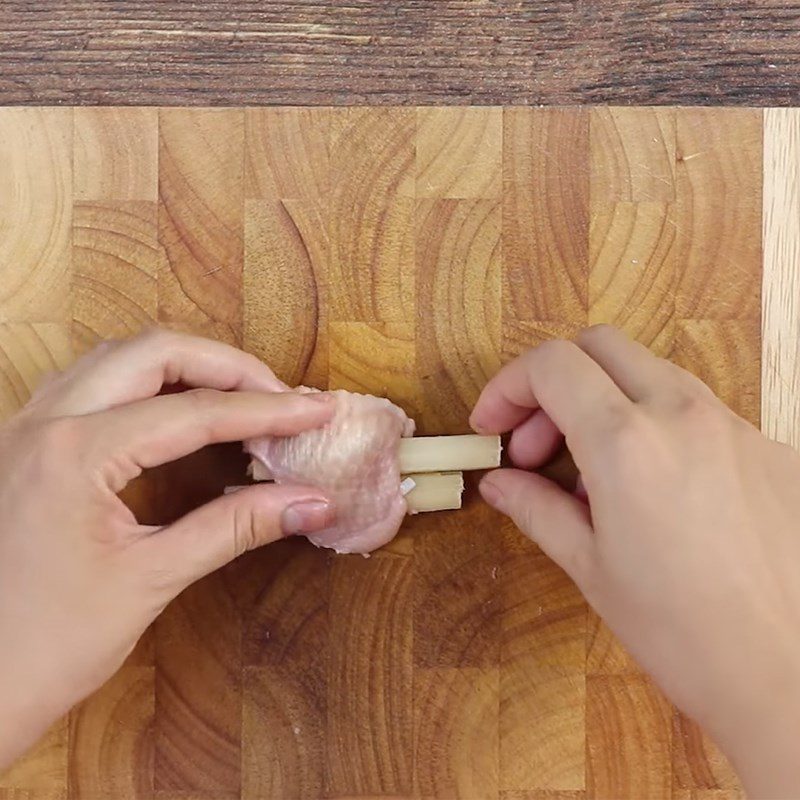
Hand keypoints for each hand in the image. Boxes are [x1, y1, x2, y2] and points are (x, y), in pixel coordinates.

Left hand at [0, 330, 335, 767]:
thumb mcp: (151, 579)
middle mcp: (44, 421)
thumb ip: (236, 527)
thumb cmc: (47, 645)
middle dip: (227, 366)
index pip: (195, 412)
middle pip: (154, 352)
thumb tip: (312, 502)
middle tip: (279, 396)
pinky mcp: (22, 444)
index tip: (317, 410)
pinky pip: (91, 383)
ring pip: (118, 357)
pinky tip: (174, 412)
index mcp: (75, 453)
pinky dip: (145, 383)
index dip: (268, 410)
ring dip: (184, 366)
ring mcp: (26, 428)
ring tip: (237, 397)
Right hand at [471, 325, 799, 798]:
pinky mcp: (771, 448)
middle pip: (600, 346)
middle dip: (553, 383)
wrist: (790, 677)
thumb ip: (536, 509)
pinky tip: (655, 490)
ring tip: (591, 475)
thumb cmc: (685, 635)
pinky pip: (699, 411)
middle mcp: (684, 415)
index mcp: (627, 443)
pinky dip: (657, 427)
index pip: (552, 364)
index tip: (492, 424)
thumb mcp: (591, 568)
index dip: (507, 386)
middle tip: (535, 444)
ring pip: (651, 373)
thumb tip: (500, 484)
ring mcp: (735, 426)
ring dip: (605, 402)